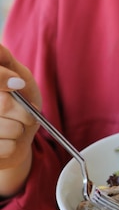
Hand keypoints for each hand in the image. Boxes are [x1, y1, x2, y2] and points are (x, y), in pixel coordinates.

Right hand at [0, 44, 41, 196]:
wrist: (17, 137)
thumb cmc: (19, 102)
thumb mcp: (17, 74)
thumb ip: (6, 61)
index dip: (3, 79)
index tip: (18, 84)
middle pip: (3, 104)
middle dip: (23, 110)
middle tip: (24, 111)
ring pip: (10, 128)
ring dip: (20, 129)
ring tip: (14, 127)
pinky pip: (8, 147)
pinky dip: (15, 146)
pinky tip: (6, 142)